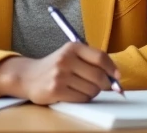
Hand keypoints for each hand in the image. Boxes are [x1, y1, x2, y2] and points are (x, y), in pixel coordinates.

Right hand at [0, 43, 120, 104]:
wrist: (28, 76)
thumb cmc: (56, 66)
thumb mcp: (71, 55)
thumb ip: (92, 62)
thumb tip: (116, 78)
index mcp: (73, 47)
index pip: (100, 57)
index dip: (112, 68)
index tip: (117, 77)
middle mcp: (66, 59)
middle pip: (98, 75)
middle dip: (105, 84)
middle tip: (103, 86)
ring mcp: (60, 75)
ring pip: (91, 89)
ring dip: (92, 92)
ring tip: (82, 88)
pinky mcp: (55, 90)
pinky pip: (81, 98)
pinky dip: (83, 98)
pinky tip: (74, 93)